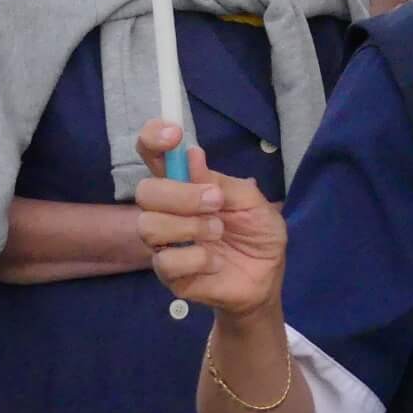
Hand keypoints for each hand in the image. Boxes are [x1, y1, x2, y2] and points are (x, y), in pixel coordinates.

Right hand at [134, 122, 285, 321]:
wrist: (267, 276)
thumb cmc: (258, 232)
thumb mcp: (253, 203)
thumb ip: (222, 183)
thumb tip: (192, 154)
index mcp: (185, 185)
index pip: (152, 155)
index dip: (152, 139)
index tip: (173, 136)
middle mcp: (168, 211)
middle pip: (145, 191)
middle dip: (181, 194)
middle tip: (216, 201)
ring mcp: (165, 243)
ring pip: (149, 226)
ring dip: (191, 226)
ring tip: (219, 232)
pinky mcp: (170, 274)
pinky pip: (167, 262)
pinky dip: (199, 258)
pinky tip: (216, 261)